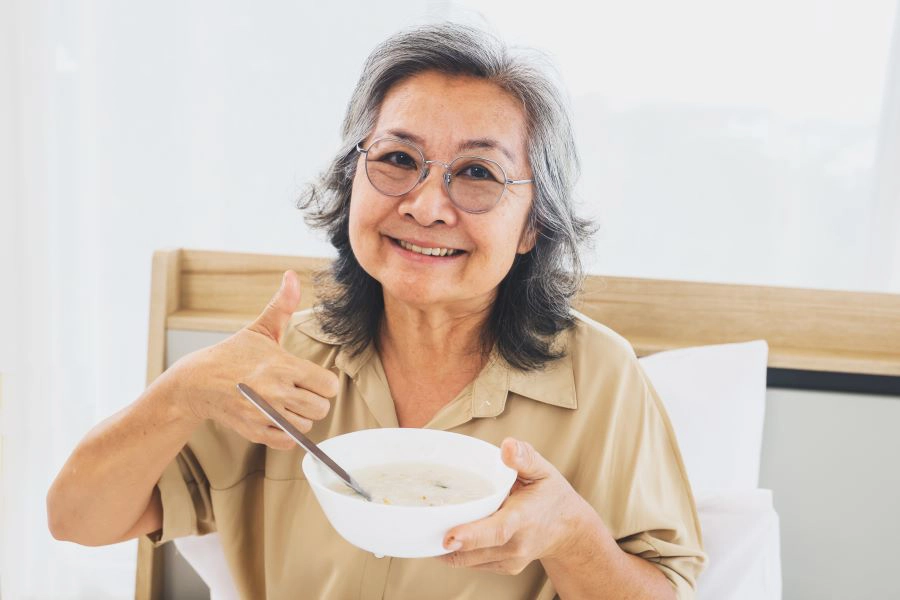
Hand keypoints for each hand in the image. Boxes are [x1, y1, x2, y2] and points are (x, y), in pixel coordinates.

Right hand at [170, 270, 338, 449]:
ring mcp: (264, 415)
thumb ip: (282, 305)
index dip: (323, 382)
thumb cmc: (233, 354)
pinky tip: (276, 418)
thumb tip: (291, 276)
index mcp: (282, 366)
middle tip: (299, 392)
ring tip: (285, 404)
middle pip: (321, 408)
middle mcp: (275, 392)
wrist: (197, 382)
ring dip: (300, 417)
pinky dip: (285, 433)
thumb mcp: (259, 329)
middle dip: (314, 400)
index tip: (310, 378)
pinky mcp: (254, 432)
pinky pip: (287, 442)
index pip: (328, 385)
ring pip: (306, 426)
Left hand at [440, 438, 595, 574]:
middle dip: (445, 542)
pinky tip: (448, 533)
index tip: (448, 536)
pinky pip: (471, 562)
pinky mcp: (503, 568)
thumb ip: (525, 457)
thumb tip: (507, 447)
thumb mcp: (543, 470)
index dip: (471, 534)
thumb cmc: (551, 495)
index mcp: (524, 518)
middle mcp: (517, 545)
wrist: (568, 529)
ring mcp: (510, 560)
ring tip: (428, 526)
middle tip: (421, 526)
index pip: (497, 531)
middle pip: (475, 550)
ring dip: (445, 547)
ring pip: (467, 560)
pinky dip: (456, 551)